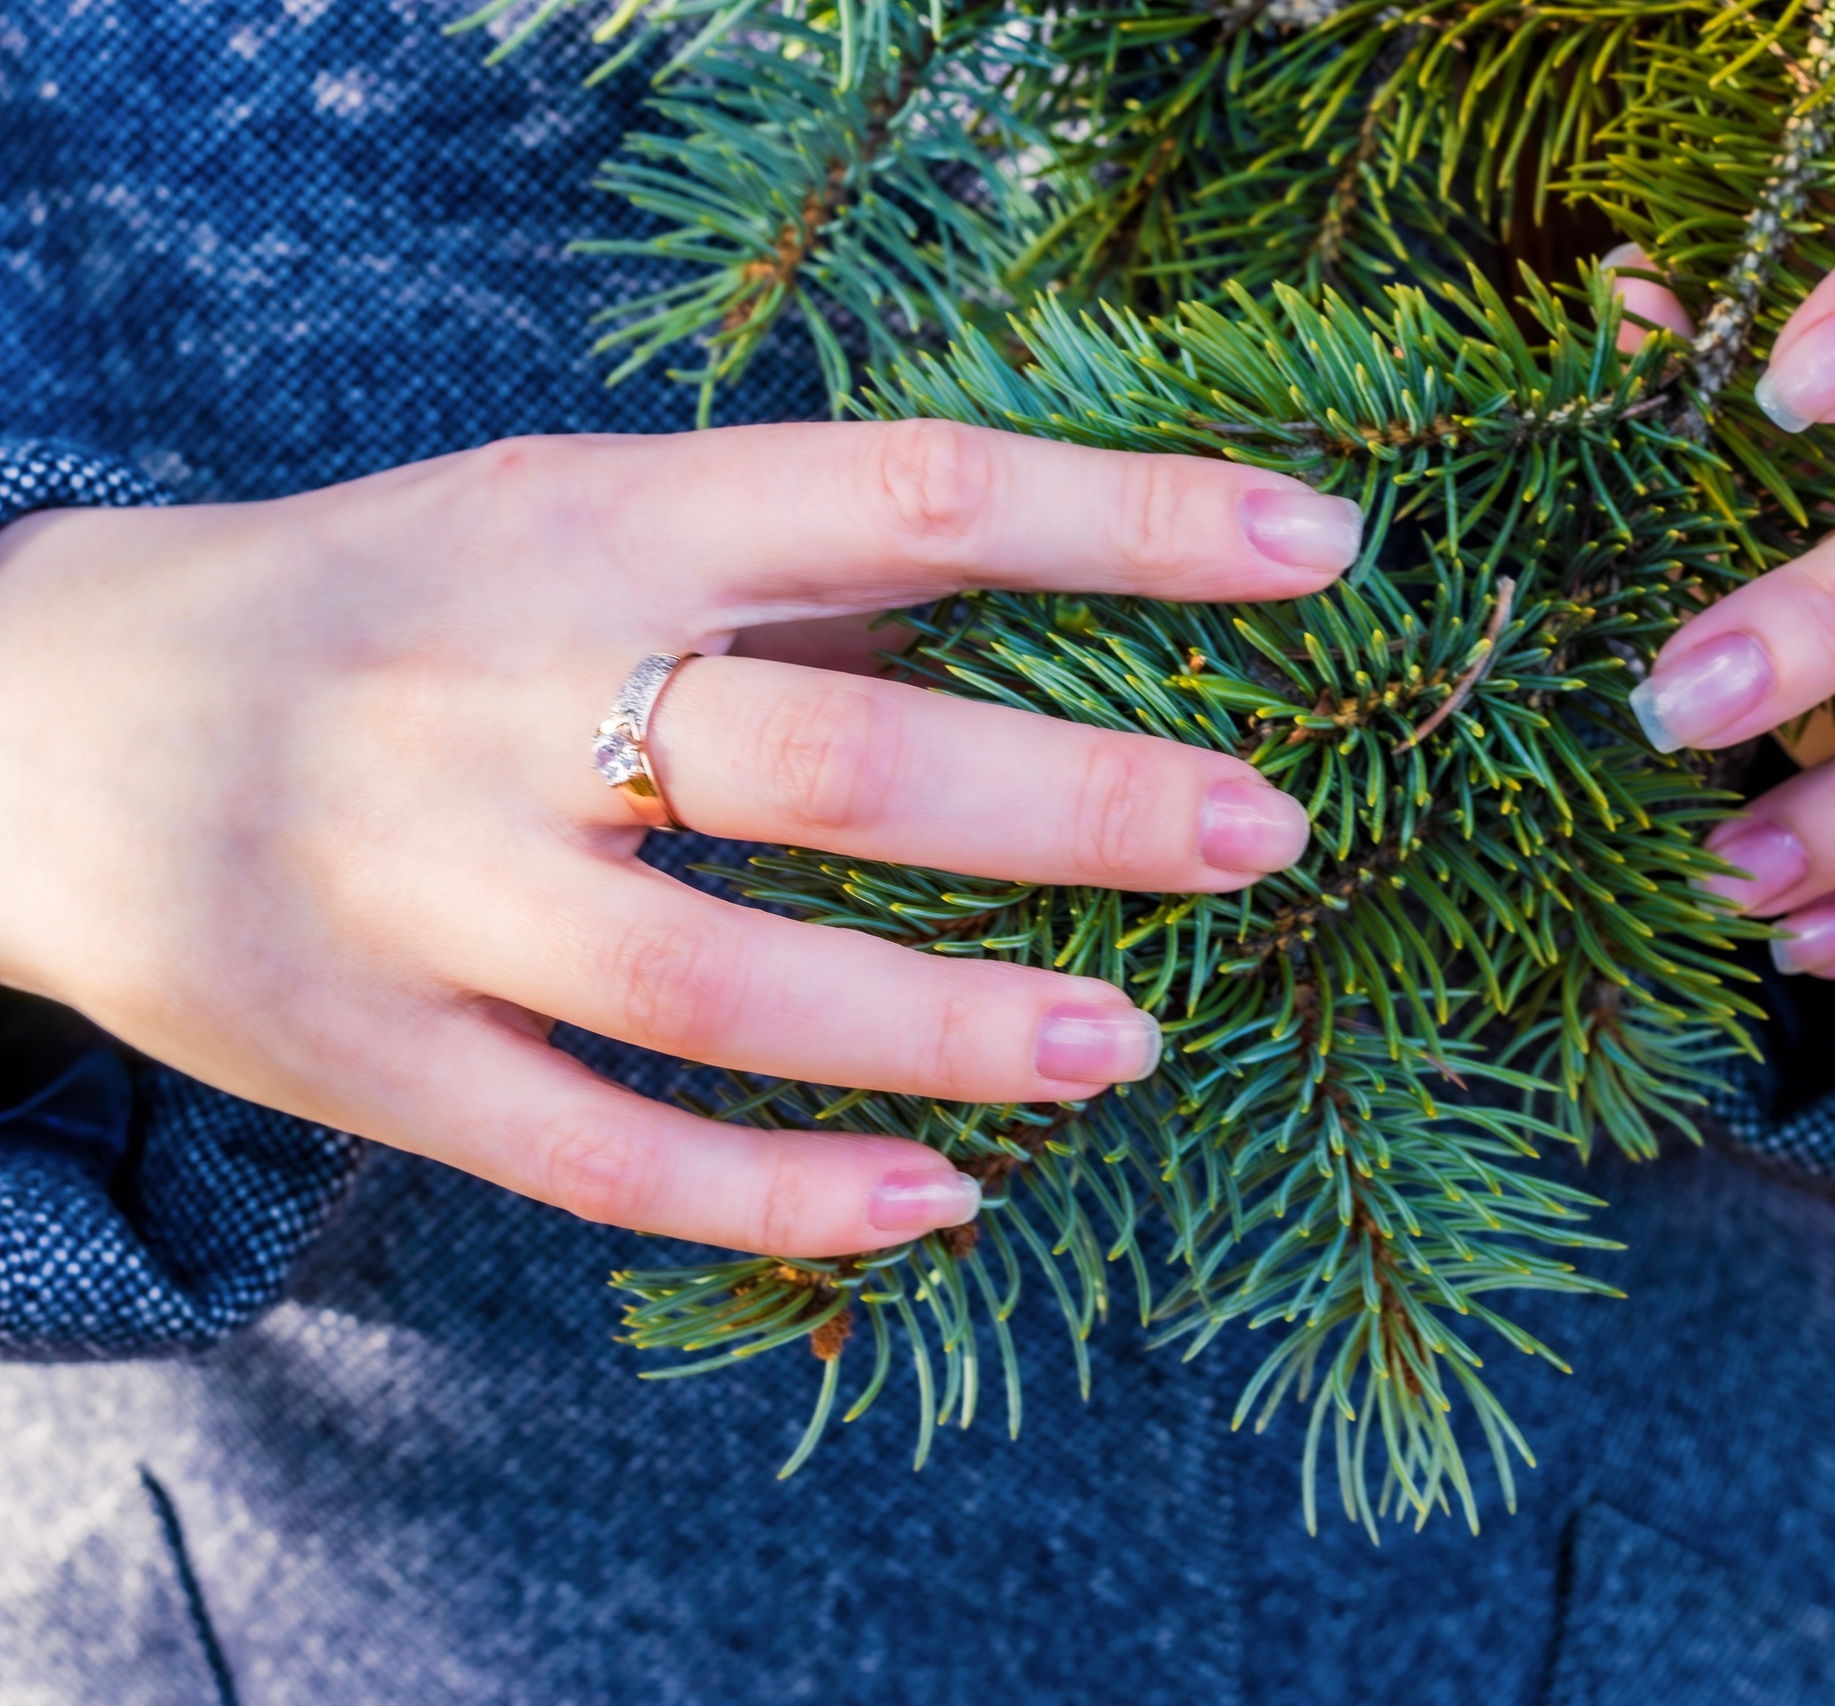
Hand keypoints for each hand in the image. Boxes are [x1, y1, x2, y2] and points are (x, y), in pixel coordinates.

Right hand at [0, 424, 1359, 1251]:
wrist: (40, 720)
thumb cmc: (379, 606)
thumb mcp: (565, 519)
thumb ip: (785, 573)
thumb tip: (1064, 616)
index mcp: (585, 522)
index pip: (908, 494)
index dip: (1134, 518)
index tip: (1322, 548)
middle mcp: (500, 694)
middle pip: (835, 760)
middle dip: (1080, 804)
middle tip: (1268, 833)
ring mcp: (419, 891)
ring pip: (724, 987)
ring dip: (953, 1027)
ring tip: (1133, 1043)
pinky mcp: (366, 1060)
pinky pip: (601, 1158)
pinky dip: (782, 1195)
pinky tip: (941, 1199)